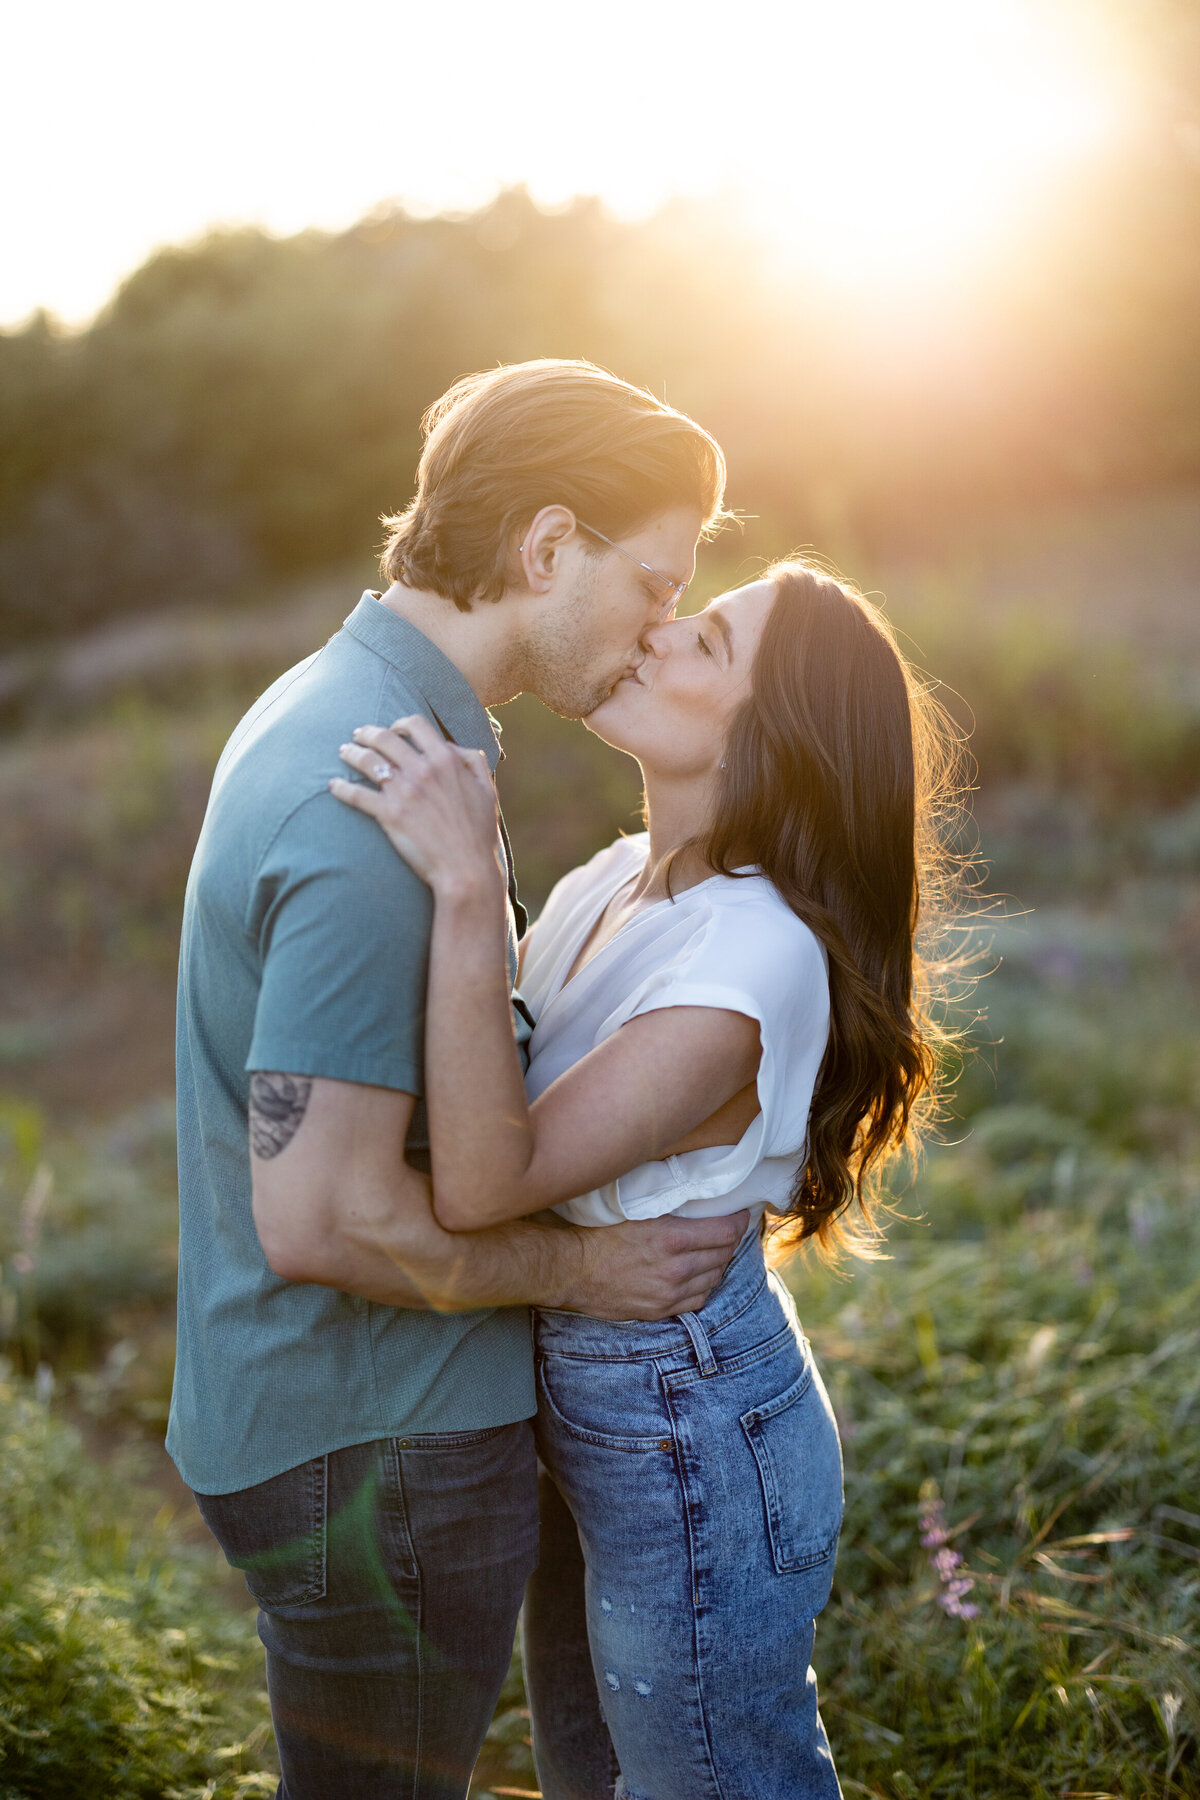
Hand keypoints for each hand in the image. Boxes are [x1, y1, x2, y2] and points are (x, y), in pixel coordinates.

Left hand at [330, 713, 505, 900]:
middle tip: (358, 735)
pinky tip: (333, 786)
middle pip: (385, 738)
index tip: (392, 729)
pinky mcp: (389, 814)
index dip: (400, 724)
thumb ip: (472, 761)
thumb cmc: (479, 832)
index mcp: (446, 760)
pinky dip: (341, 788)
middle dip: (368, 733)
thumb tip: (451, 747)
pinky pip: (357, 794)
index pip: (416, 725)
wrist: (466, 868)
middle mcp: (422, 770)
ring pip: (367, 761)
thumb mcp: (486, 789)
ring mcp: (404, 791)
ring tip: (344, 752)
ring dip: (351, 753)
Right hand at [564, 1211, 750, 1319]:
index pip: (725, 1231)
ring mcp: (670, 1292)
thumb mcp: (636, 1210)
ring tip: (714, 1251)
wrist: (573, 1271)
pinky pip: (698, 1299)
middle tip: (729, 1230)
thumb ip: (669, 1206)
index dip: (739, 1221)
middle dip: (730, 1240)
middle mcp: (677, 1267)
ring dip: (718, 1263)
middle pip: (723, 1254)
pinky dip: (704, 1286)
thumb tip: (696, 1194)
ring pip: (714, 1277)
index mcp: (672, 1237)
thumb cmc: (600, 1234)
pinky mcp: (661, 1309)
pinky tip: (698, 1275)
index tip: (741, 1214)